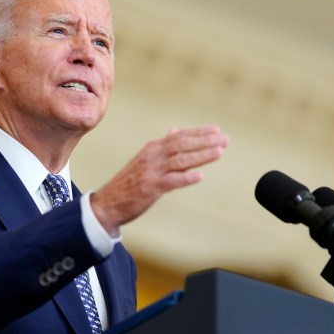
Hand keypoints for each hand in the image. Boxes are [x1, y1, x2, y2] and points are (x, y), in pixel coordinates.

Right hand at [90, 125, 228, 231]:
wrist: (109, 203)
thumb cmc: (130, 183)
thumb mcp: (145, 159)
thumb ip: (162, 147)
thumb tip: (175, 130)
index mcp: (153, 148)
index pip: (179, 136)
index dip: (199, 132)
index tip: (217, 130)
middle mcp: (153, 156)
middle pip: (182, 144)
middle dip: (205, 141)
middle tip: (225, 139)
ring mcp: (152, 172)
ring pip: (180, 160)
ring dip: (201, 155)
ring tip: (219, 152)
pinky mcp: (151, 188)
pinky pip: (172, 181)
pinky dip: (186, 178)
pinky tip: (200, 176)